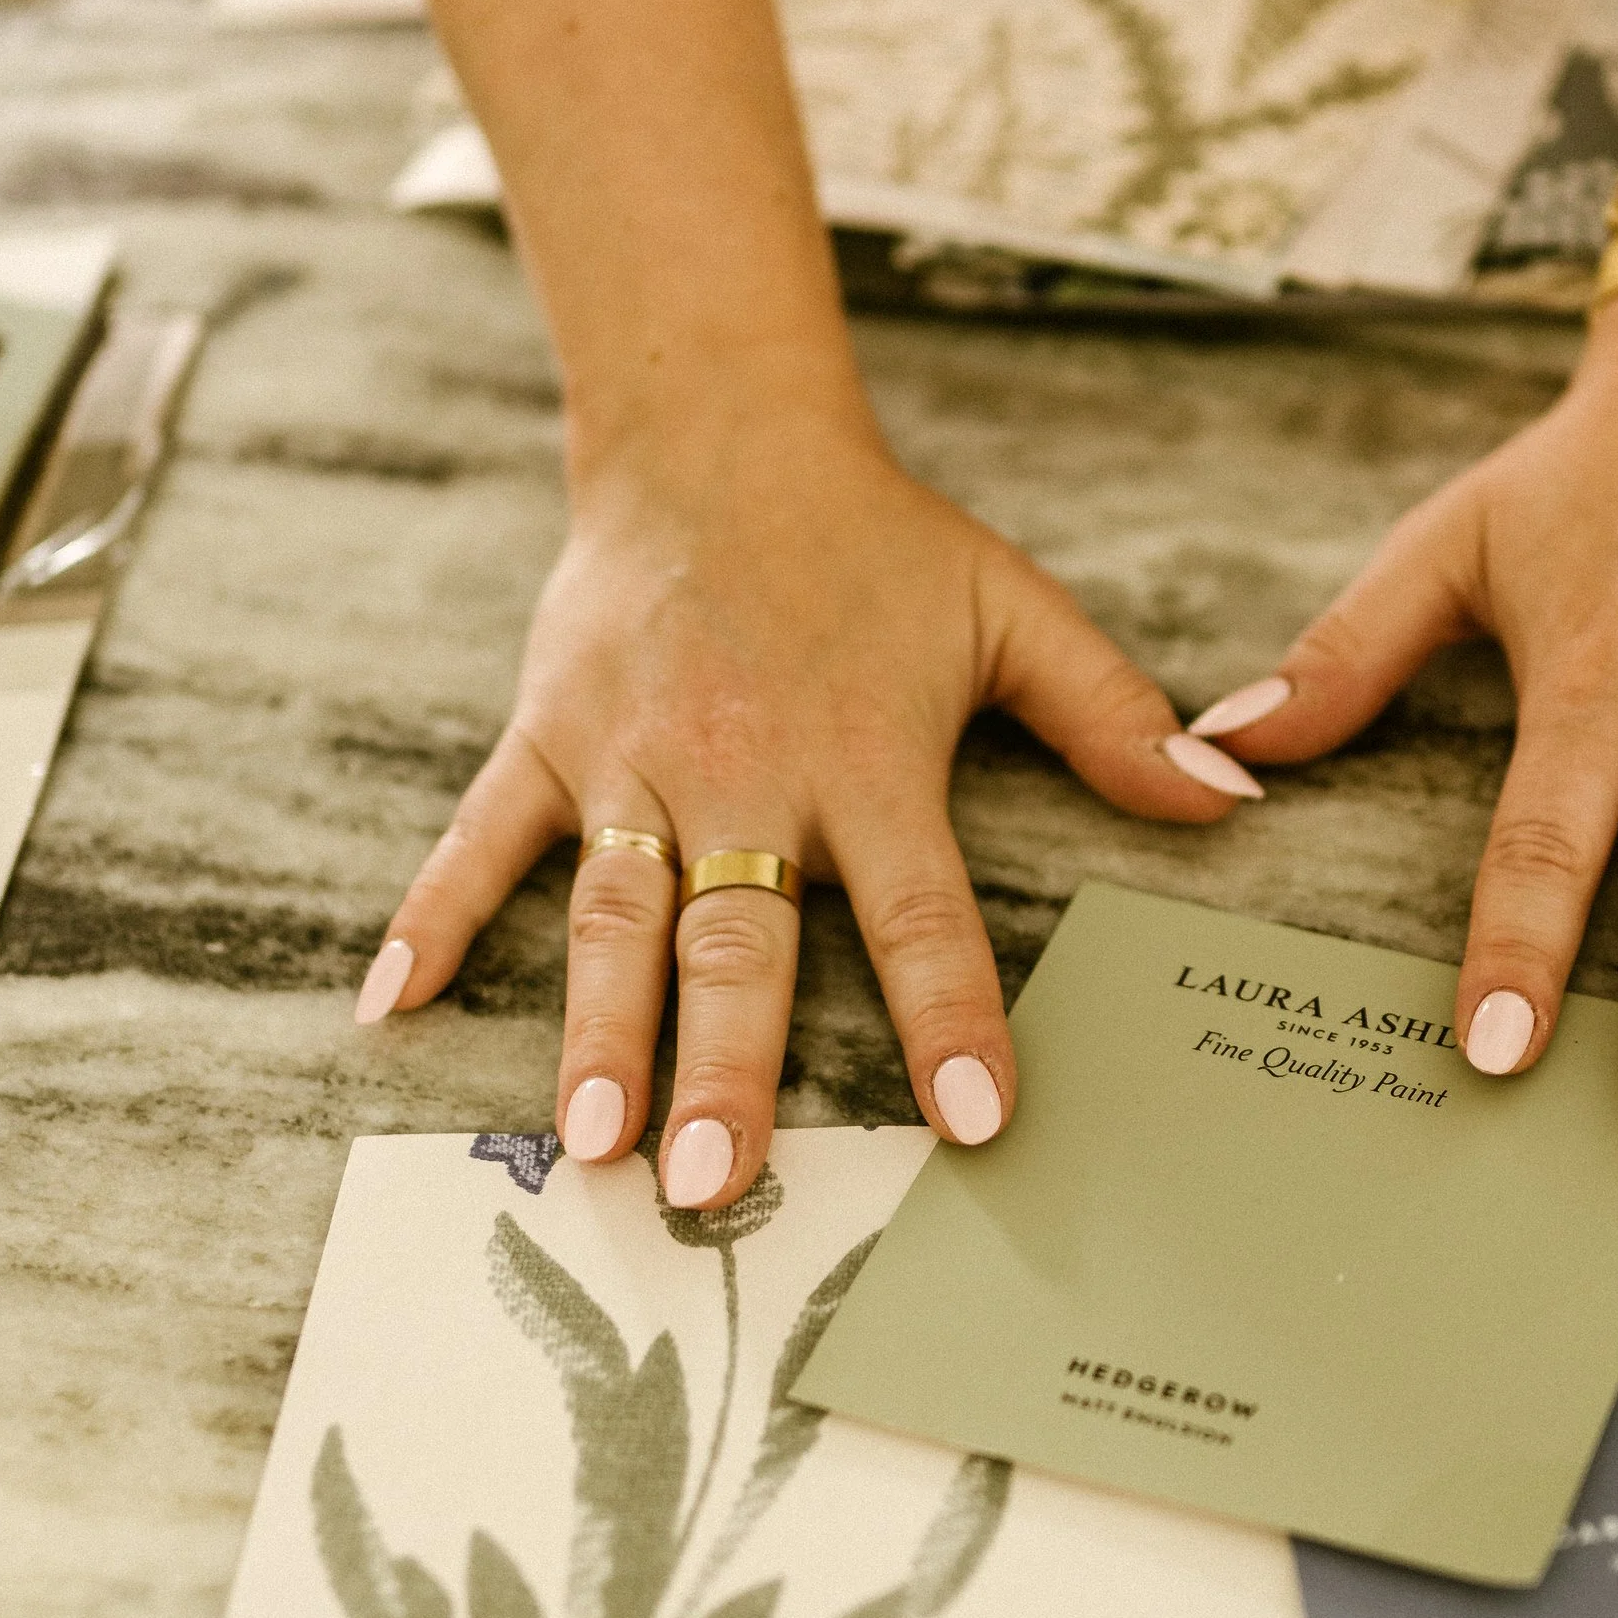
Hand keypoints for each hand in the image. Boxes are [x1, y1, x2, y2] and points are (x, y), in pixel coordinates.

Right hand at [352, 408, 1257, 1202]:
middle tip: (711, 1183)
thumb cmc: (876, 541)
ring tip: (586, 1142)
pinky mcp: (547, 740)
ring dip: (597, 1032)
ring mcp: (631, 764)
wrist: (716, 435)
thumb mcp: (1011, 610)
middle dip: (724, 1068)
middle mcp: (745, 774)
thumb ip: (1116, 715)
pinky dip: (432, 919)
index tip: (970, 1122)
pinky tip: (386, 1007)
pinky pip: (479, 841)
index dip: (951, 1016)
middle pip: (739, 943)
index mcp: (866, 759)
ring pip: (614, 917)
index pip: (923, 910)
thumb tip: (1231, 797)